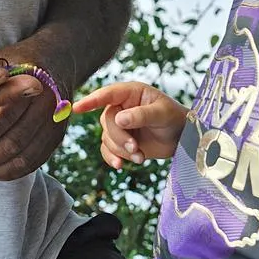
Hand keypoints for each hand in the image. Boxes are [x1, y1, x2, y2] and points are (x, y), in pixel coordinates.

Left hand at [0, 39, 69, 181]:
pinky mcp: (58, 134)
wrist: (56, 59)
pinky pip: (36, 160)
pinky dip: (14, 172)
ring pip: (25, 156)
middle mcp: (47, 103)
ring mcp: (55, 121)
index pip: (3, 117)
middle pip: (15, 141)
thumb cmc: (15, 64)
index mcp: (29, 82)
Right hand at [72, 81, 187, 168]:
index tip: (77, 108)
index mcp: (130, 93)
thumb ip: (141, 115)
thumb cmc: (174, 118)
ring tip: (140, 157)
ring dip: (121, 150)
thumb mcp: (162, 113)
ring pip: (107, 138)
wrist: (181, 138)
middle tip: (136, 148)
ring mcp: (119, 125)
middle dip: (119, 138)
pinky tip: (120, 165)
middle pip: (107, 122)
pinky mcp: (120, 142)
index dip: (91, 101)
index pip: (107, 94)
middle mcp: (120, 107)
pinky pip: (107, 150)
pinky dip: (112, 158)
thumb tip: (119, 119)